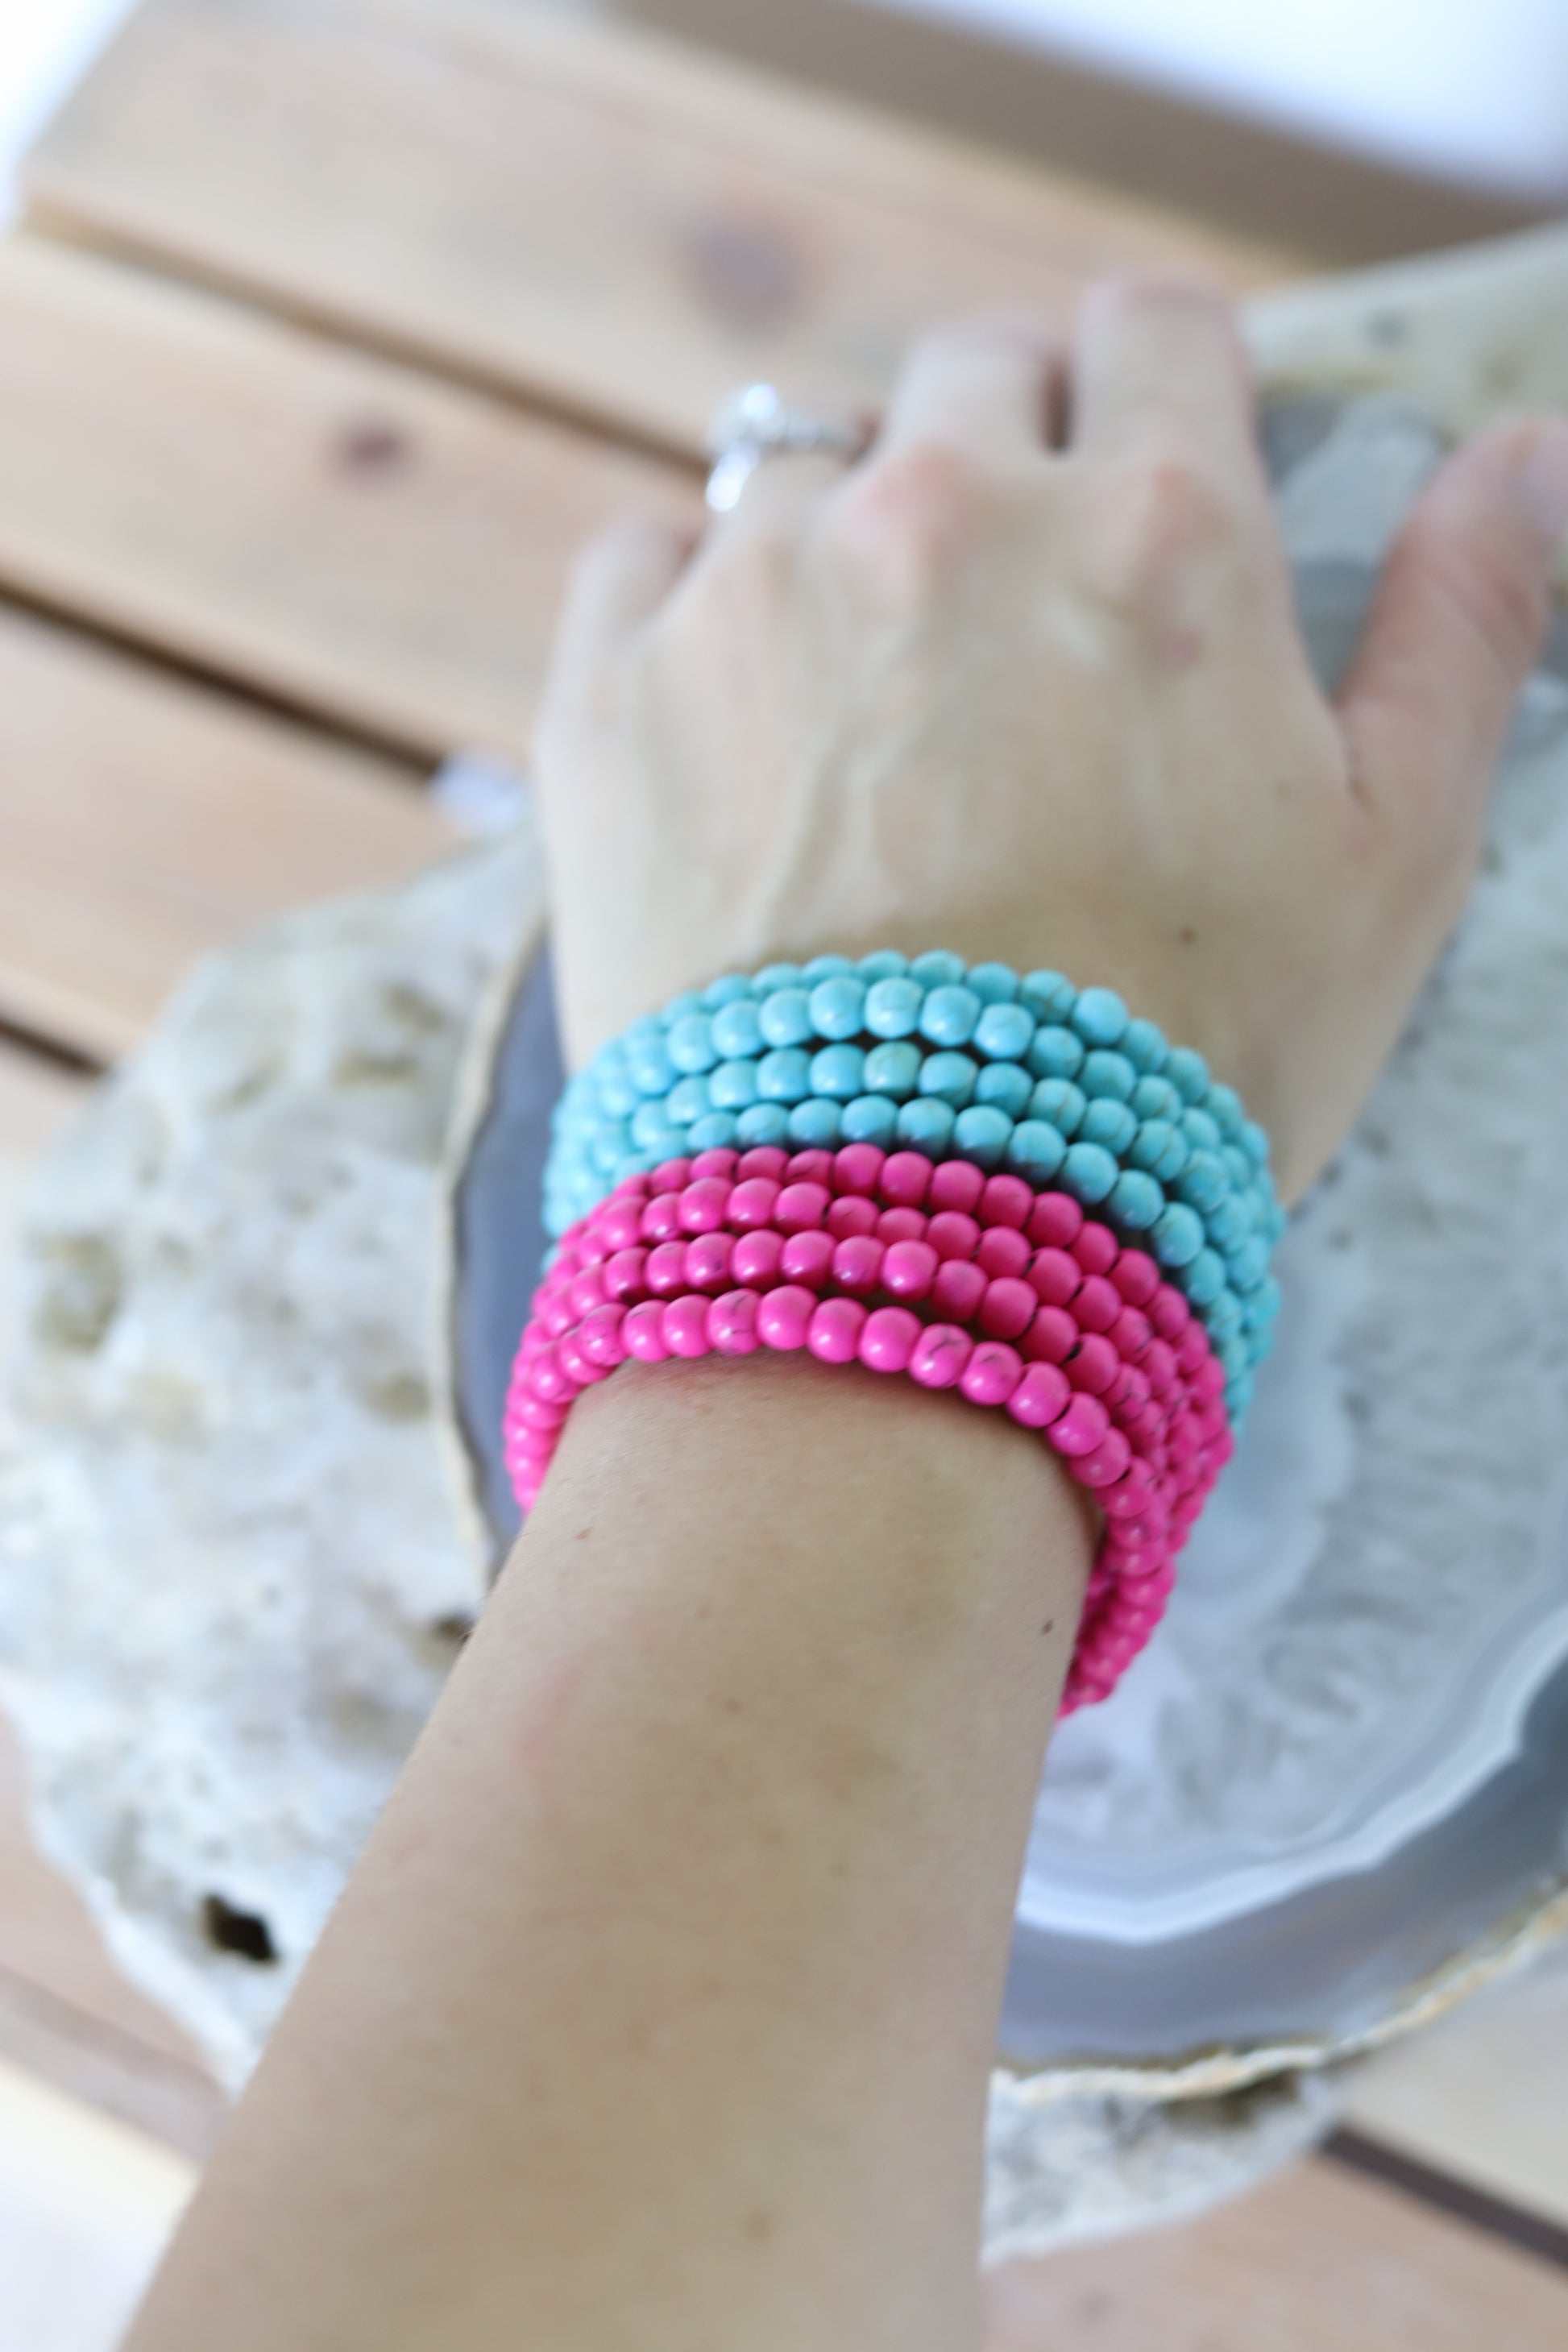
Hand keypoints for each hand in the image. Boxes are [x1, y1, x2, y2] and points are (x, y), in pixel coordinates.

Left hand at [534, 279, 1567, 1201]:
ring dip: (845, 539)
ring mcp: (758, 591)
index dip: (1158, 394)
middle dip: (1009, 451)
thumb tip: (1529, 450)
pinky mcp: (612, 689)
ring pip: (802, 463)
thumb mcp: (1393, 855)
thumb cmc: (1180, 1068)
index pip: (1156, 331)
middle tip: (1015, 615)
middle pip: (976, 372)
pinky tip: (736, 725)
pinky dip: (687, 605)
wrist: (916, 1235)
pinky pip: (642, 554)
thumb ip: (1462, 622)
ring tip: (871, 710)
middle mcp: (945, 513)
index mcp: (1155, 532)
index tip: (1142, 479)